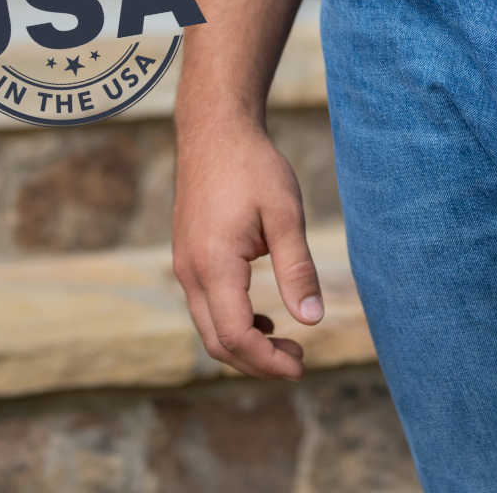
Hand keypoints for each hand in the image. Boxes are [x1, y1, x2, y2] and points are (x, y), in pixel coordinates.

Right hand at [171, 118, 323, 379]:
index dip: (268, 361)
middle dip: (257, 363)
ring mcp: (183, 264)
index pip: (236, 336)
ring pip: (208, 326)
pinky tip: (264, 319)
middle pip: (217, 341)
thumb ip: (297, 268)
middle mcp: (189, 271)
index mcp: (213, 264)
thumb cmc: (253, 166)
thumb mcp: (285, 214)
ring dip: (245, 345)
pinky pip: (205, 305)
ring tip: (286, 345)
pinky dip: (232, 323)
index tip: (302, 365)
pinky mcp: (187, 256)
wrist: (215, 130)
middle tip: (299, 362)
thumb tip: (313, 320)